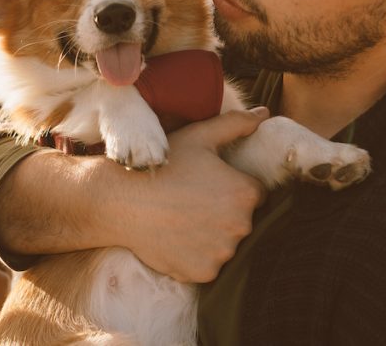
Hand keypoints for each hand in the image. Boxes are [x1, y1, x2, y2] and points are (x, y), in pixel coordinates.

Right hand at [104, 108, 267, 282]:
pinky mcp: (204, 272)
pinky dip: (196, 255)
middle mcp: (241, 226)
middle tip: (192, 202)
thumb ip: (235, 124)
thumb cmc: (162, 166)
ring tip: (182, 220)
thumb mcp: (199, 137)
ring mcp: (222, 253)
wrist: (122, 200)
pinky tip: (176, 238)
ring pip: (225, 244)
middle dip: (224, 212)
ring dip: (211, 235)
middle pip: (242, 221)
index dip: (232, 188)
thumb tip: (264, 114)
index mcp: (245, 193)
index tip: (208, 185)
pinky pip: (208, 265)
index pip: (254, 194)